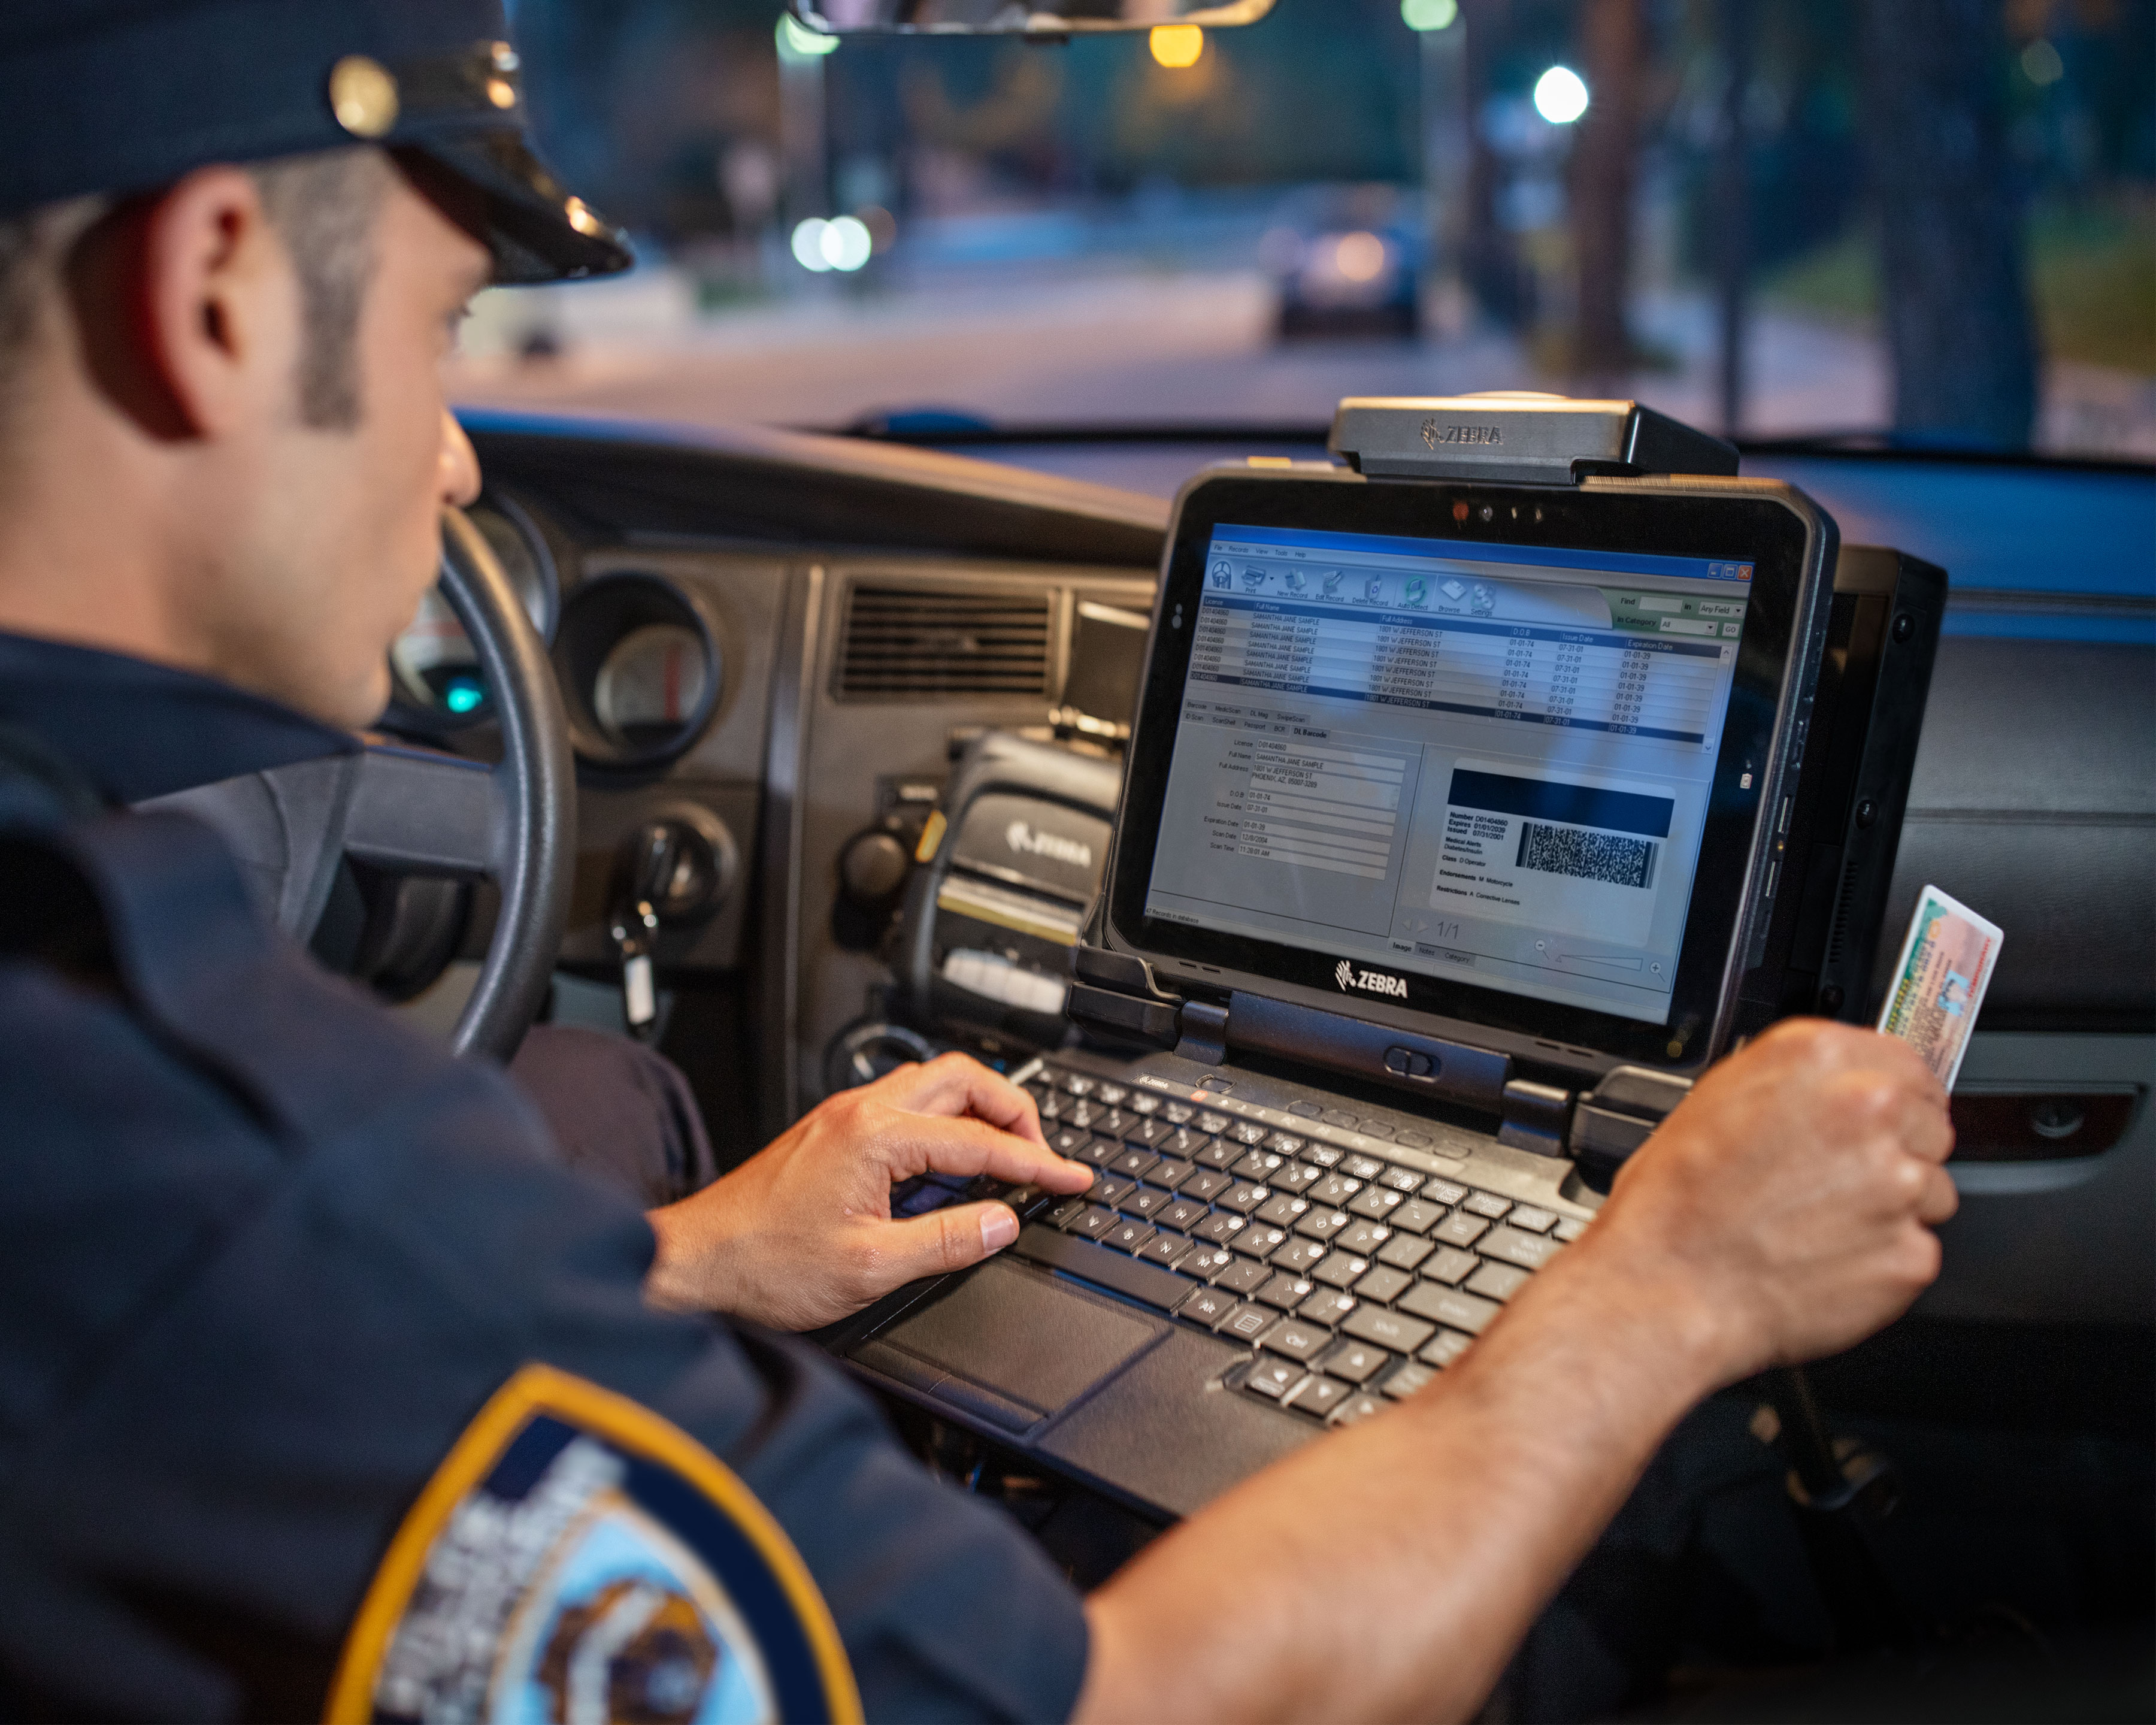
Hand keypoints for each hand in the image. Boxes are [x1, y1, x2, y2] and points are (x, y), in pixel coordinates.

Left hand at [643, 1053, 1093, 1329]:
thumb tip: (1004, 1222)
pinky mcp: (830, 1133)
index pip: (980, 1142)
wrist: (694, 1264)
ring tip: (1006, 1153)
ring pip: (931, 1085)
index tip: (1072, 1179)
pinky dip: (943, 1123)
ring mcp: (841, 1117)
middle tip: (1043, 1155)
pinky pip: (904, 1106)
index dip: (1036, 1163)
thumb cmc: (764, 1265)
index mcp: (875, 1136)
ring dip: (978, 1111)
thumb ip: (947, 1241)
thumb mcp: (871, 1268)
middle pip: (962, 1080)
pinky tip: (949, 1162)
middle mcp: (858, 1111)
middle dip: (1014, 1111)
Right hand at [1578, 1019, 1956, 1385]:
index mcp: (1818, 1058)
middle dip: (1895, 1152)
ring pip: (1931, 1190)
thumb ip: (1795, 1084)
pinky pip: (1916, 1250)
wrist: (1668, 1286)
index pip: (1906, 1064)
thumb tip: (1837, 1088)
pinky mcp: (1911, 1252)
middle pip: (1929, 1125)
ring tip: (1819, 1226)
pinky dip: (1882, 1260)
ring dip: (1891, 1208)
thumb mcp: (1717, 1099)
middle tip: (1834, 1183)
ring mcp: (1899, 1183)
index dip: (1890, 1099)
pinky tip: (1827, 1260)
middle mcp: (1869, 1108)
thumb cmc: (1675, 1203)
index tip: (1876, 1124)